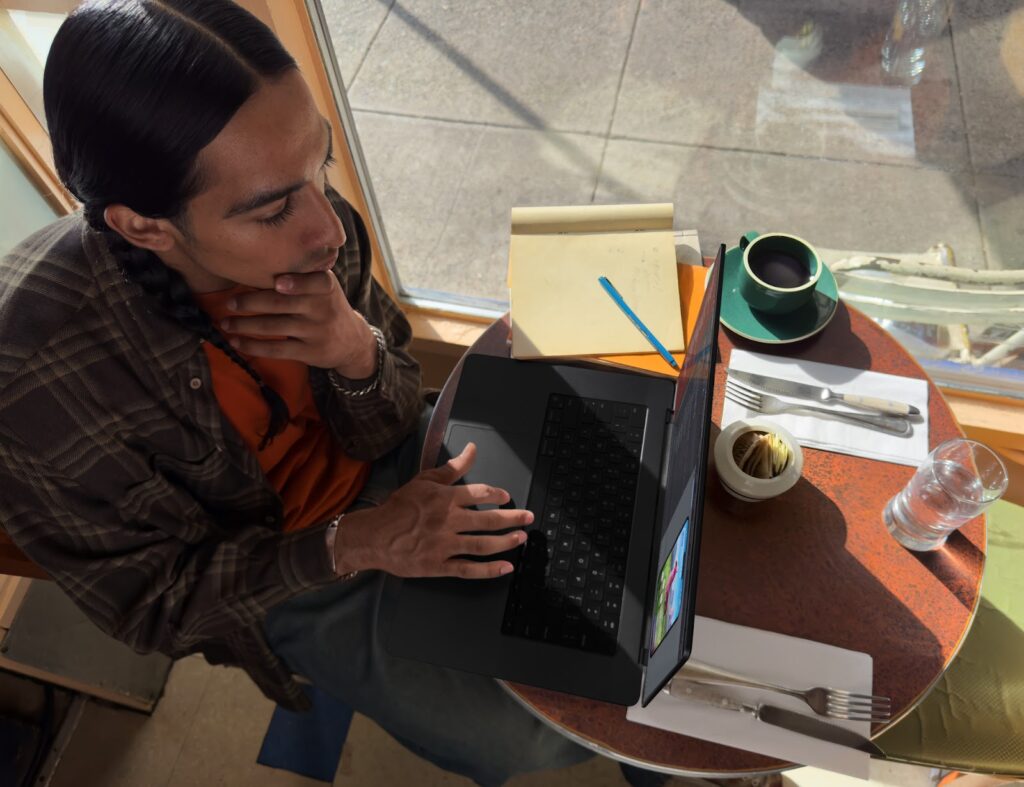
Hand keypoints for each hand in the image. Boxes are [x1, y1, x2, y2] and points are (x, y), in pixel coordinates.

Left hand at [221, 271, 376, 376]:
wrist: (352, 342)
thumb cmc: (327, 307)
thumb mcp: (325, 288)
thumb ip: (302, 276)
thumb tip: (255, 264)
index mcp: (326, 287)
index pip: (316, 282)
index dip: (297, 283)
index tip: (278, 283)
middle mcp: (323, 309)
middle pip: (283, 304)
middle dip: (252, 302)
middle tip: (230, 303)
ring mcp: (316, 332)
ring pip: (275, 328)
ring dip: (245, 325)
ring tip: (226, 323)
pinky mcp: (309, 352)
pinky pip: (277, 350)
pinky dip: (253, 346)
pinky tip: (236, 343)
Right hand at [335, 443, 533, 578]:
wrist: (373, 535)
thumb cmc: (398, 507)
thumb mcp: (424, 480)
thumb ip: (452, 467)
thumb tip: (472, 449)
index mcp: (445, 498)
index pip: (479, 493)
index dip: (497, 495)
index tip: (507, 498)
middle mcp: (447, 521)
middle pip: (488, 520)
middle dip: (512, 518)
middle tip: (529, 517)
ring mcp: (443, 545)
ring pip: (482, 545)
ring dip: (505, 542)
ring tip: (521, 539)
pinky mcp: (438, 566)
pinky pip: (468, 570)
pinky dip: (489, 570)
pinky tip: (506, 568)